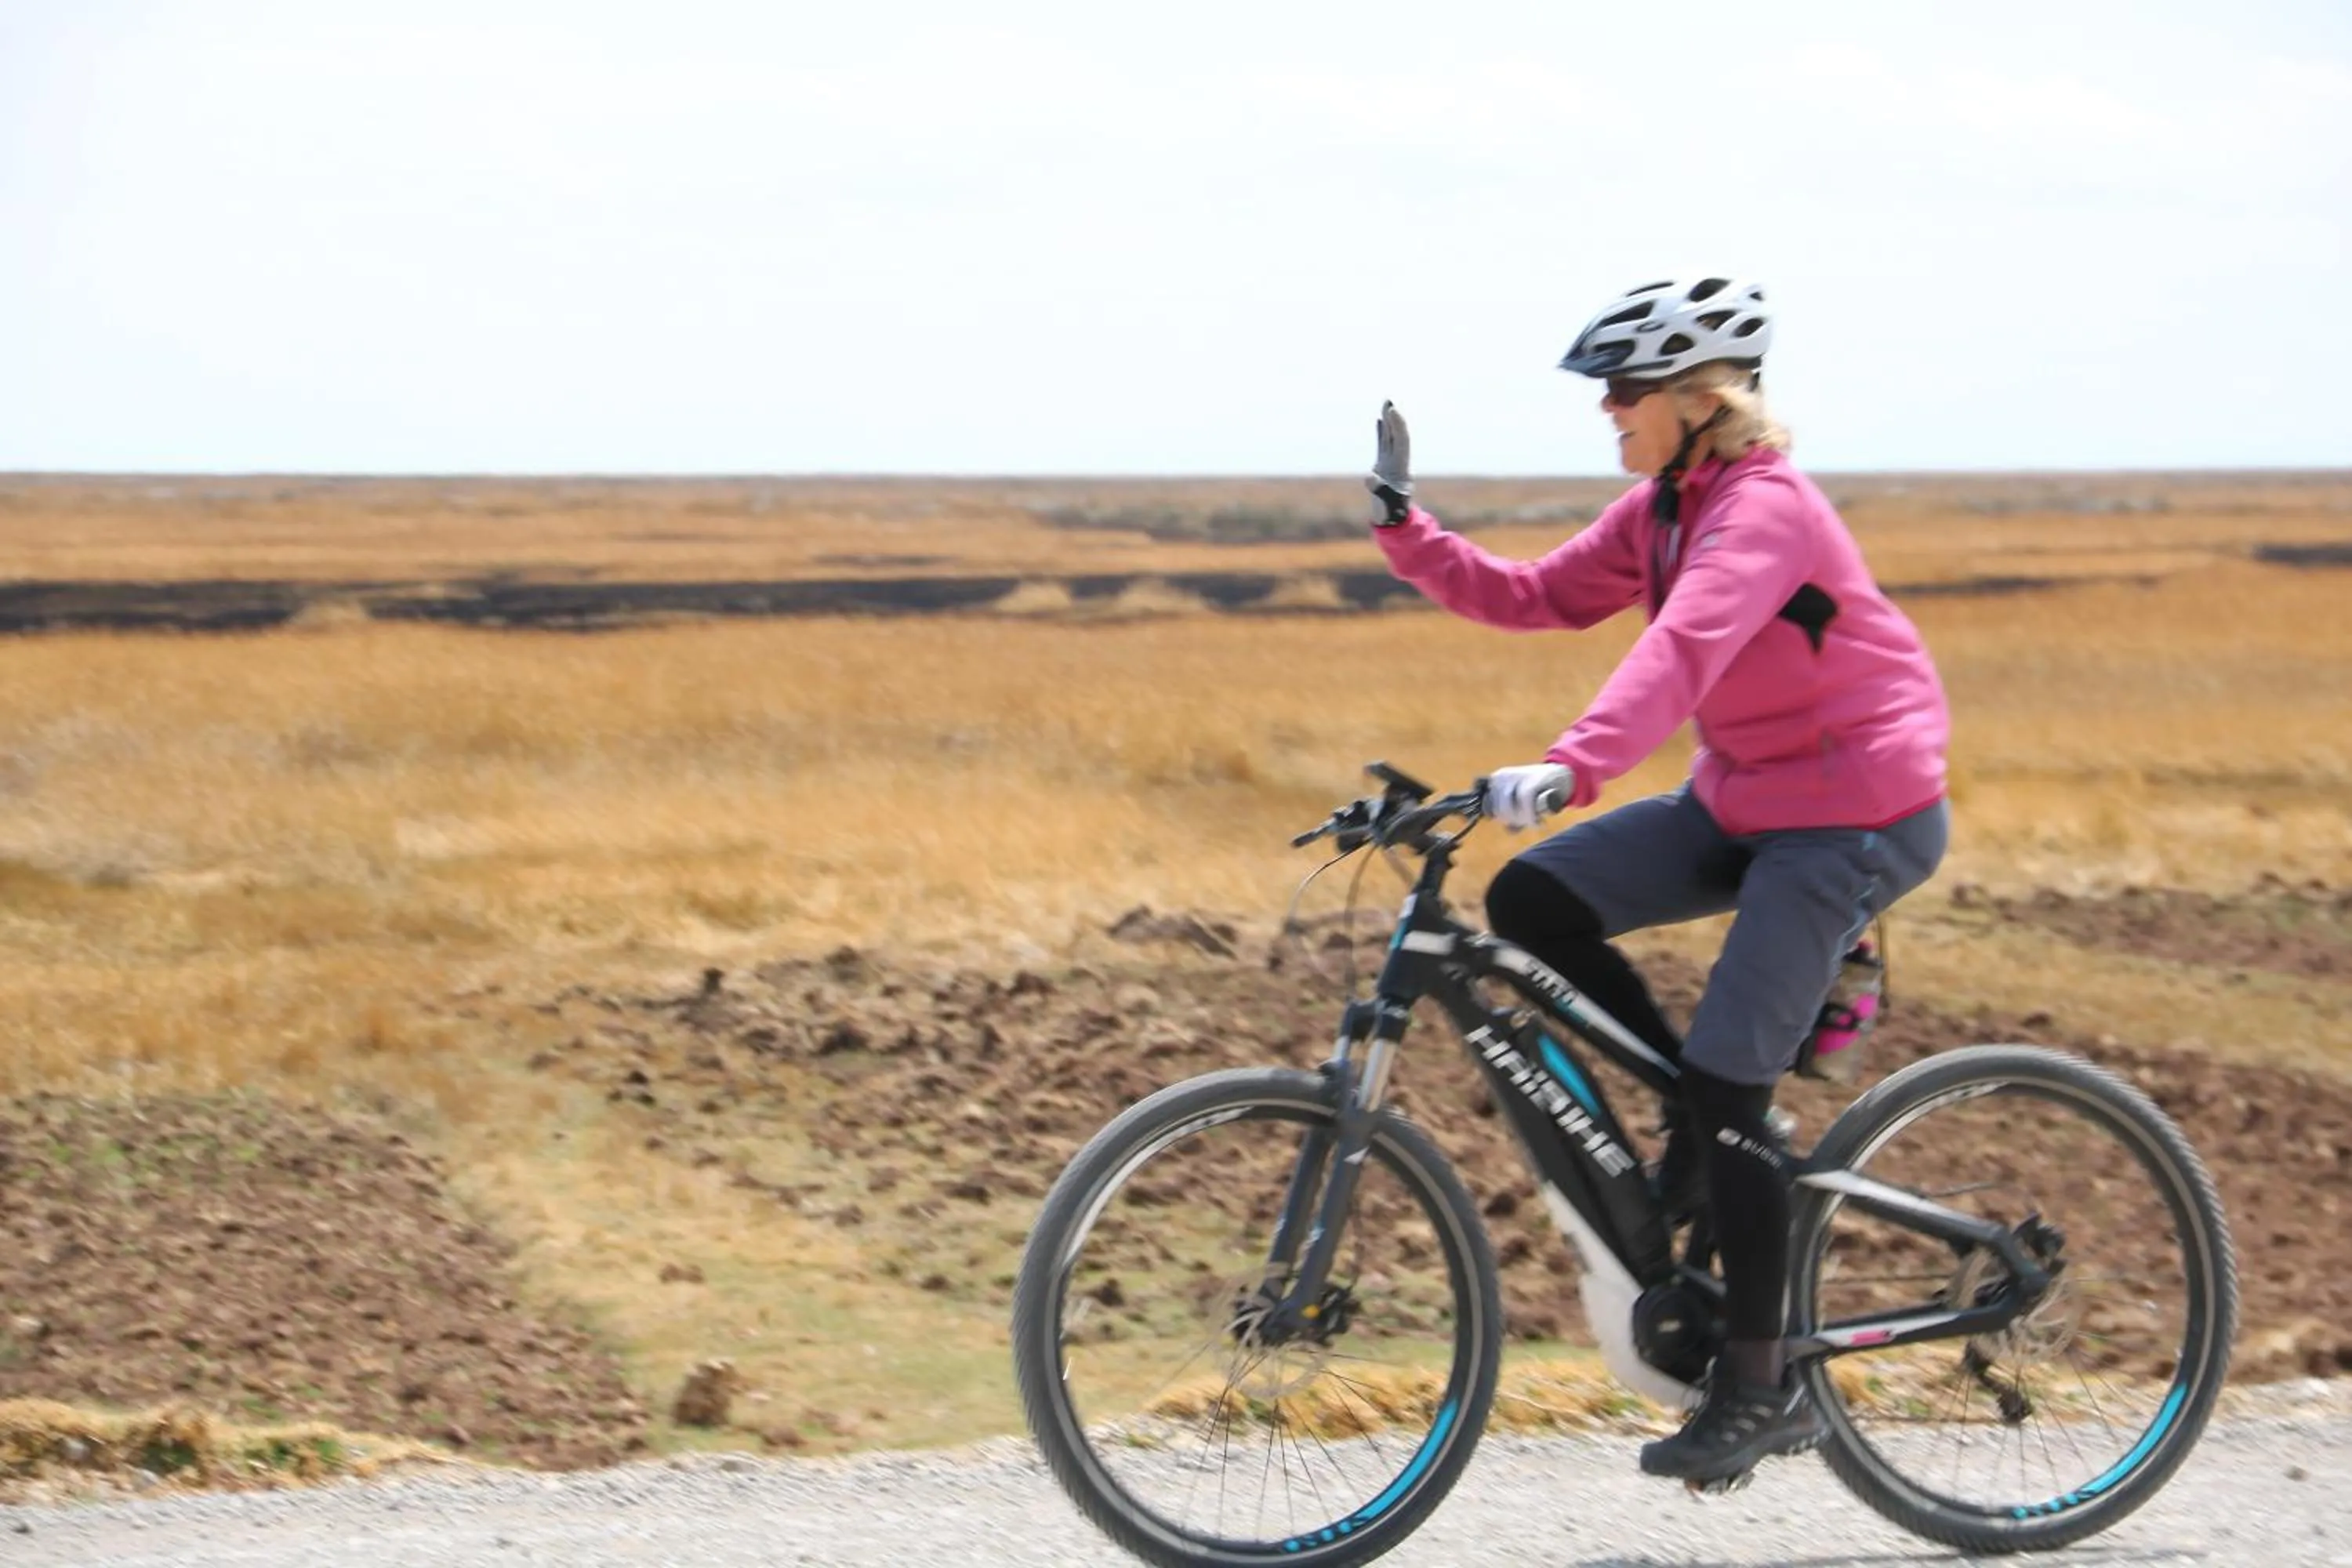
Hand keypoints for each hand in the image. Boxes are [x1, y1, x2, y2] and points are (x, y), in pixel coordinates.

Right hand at [1364, 401, 1412, 525]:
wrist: (1393, 521)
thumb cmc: (1390, 513)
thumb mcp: (1385, 503)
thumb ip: (1379, 490)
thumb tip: (1369, 478)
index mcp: (1400, 468)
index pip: (1401, 441)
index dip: (1397, 426)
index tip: (1392, 411)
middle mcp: (1398, 463)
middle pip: (1397, 436)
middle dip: (1394, 418)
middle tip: (1388, 401)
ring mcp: (1391, 464)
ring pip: (1391, 438)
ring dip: (1389, 421)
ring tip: (1385, 405)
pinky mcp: (1384, 467)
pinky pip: (1383, 445)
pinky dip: (1382, 433)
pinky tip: (1379, 422)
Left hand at [1484, 763, 1572, 830]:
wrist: (1561, 775)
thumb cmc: (1539, 789)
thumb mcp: (1519, 797)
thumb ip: (1512, 811)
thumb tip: (1509, 829)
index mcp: (1496, 780)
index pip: (1488, 806)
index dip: (1500, 818)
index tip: (1511, 822)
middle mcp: (1503, 776)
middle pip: (1500, 808)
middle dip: (1514, 819)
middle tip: (1527, 821)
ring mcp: (1517, 776)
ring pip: (1511, 806)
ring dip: (1523, 818)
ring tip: (1534, 819)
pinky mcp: (1532, 779)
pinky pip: (1525, 801)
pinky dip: (1531, 815)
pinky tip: (1538, 822)